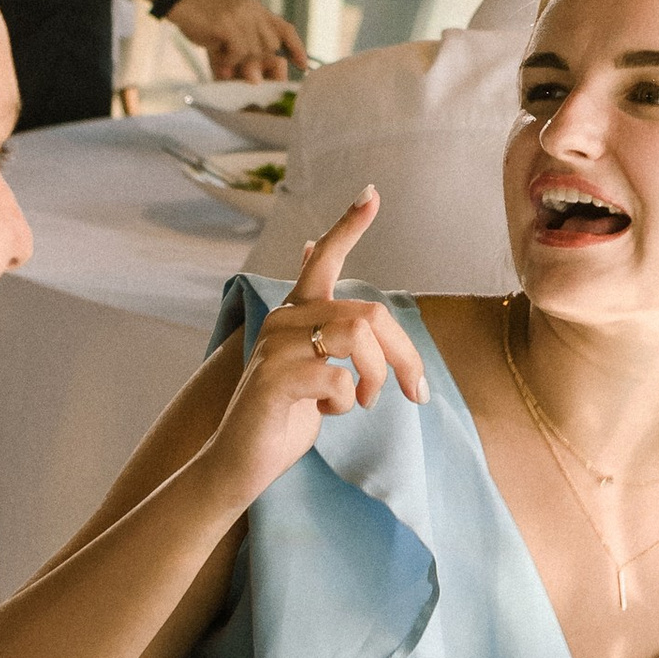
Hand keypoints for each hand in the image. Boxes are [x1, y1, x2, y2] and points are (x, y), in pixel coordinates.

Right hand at [164, 0, 304, 81]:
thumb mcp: (227, 30)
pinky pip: (239, 51)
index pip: (285, 28)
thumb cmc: (202, 17)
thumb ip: (242, 50)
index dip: (296, 47)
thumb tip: (253, 80)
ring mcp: (241, 15)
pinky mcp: (228, 23)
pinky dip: (229, 60)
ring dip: (239, 61)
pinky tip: (217, 56)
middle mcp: (253, 10)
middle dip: (259, 61)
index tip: (303, 65)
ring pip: (255, 50)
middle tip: (240, 68)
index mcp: (256, 9)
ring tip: (222, 58)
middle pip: (271, 45)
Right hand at [205, 189, 427, 508]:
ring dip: (376, 377)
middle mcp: (284, 320)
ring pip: (358, 336)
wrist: (241, 463)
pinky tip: (327, 413)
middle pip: (370, 314)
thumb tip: (315, 247)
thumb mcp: (311, 364)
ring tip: (362, 402)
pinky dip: (345, 402)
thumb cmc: (284, 416)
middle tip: (417, 393)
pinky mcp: (273, 379)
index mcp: (296, 313)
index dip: (349, 226)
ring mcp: (275, 346)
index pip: (323, 260)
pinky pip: (338, 378)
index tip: (371, 194)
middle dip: (404, 355)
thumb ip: (324, 321)